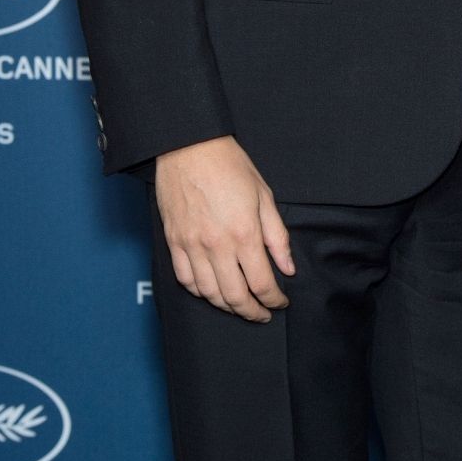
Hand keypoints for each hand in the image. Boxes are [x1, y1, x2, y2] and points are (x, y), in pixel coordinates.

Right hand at [155, 135, 295, 321]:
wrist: (189, 146)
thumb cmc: (230, 165)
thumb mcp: (263, 194)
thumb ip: (276, 236)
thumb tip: (287, 267)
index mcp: (244, 233)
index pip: (262, 283)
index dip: (274, 299)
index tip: (281, 302)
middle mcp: (217, 246)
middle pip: (236, 296)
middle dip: (252, 311)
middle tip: (263, 314)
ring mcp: (192, 246)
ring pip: (209, 294)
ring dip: (227, 306)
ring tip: (240, 306)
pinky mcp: (174, 242)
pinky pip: (185, 279)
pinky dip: (200, 292)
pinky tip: (211, 292)